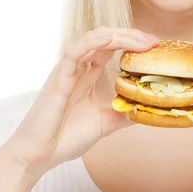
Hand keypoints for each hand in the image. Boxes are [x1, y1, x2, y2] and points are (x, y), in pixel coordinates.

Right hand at [3, 27, 159, 178]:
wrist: (38, 156)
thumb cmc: (64, 138)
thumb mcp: (104, 123)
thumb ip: (123, 114)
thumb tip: (147, 110)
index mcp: (87, 75)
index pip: (111, 48)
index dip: (132, 43)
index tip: (154, 46)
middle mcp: (78, 68)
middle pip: (106, 38)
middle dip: (132, 35)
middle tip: (154, 41)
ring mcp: (68, 70)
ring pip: (94, 39)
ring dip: (120, 36)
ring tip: (141, 41)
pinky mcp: (58, 77)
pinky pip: (75, 51)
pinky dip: (93, 41)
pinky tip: (111, 39)